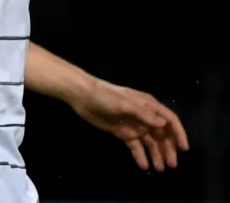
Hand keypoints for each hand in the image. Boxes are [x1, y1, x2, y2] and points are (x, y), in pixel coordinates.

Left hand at [70, 78, 188, 170]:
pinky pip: (135, 146)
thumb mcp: (126, 104)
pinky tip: (144, 166)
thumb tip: (163, 124)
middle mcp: (145, 116)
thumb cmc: (106, 96)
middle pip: (161, 135)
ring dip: (156, 155)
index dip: (178, 133)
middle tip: (172, 165)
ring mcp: (134, 125)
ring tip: (160, 169)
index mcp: (149, 106)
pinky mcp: (123, 133)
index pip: (169, 120)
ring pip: (150, 142)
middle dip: (168, 149)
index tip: (184, 148)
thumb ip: (144, 115)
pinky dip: (140, 155)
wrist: (83, 96)